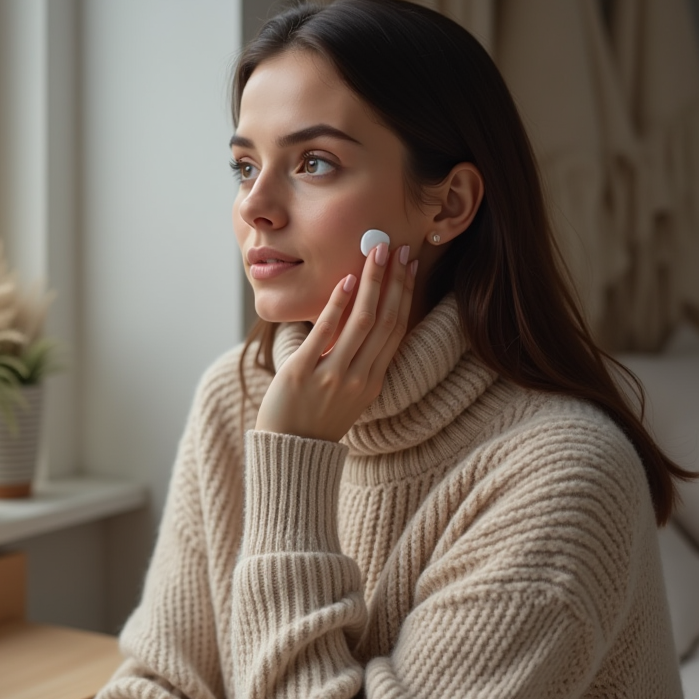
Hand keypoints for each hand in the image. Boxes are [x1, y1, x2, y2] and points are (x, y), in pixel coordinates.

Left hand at [255, 242, 416, 441]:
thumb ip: (358, 362)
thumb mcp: (348, 394)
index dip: (405, 294)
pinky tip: (346, 280)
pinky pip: (325, 333)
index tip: (409, 265)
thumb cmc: (315, 420)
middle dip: (393, 279)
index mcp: (374, 380)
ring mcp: (333, 376)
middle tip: (396, 246)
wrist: (289, 452)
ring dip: (372, 282)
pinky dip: (338, 304)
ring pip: (363, 321)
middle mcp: (360, 377)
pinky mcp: (303, 373)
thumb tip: (360, 320)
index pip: (397, 328)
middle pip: (385, 319)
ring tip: (375, 251)